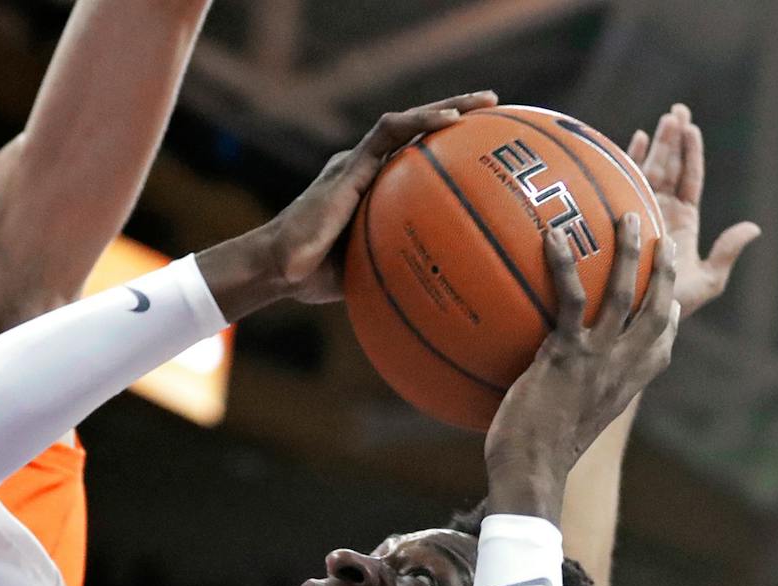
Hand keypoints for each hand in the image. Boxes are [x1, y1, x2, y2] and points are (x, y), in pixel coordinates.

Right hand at [198, 92, 497, 319]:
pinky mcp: (349, 165)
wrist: (279, 269)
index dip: (450, 150)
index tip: (487, 148)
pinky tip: (450, 122)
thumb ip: (404, 266)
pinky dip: (419, 123)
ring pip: (408, 123)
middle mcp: (368, 169)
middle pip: (419, 134)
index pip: (417, 158)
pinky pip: (388, 133)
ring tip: (486, 103)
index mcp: (374, 189)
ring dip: (448, 107)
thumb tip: (450, 290)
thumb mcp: (374, 271)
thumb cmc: (321, 278)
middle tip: (498, 111)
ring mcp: (358, 163)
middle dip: (459, 116)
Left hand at [484, 215, 679, 514]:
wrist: (534, 470)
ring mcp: (598, 359)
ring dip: (629, 252)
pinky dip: (565, 266)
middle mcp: (623, 367)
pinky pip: (571, 300)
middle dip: (665, 271)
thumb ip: (579, 391)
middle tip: (663, 237)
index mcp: (631, 382)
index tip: (674, 292)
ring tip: (628, 216)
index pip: (663, 342)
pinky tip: (554, 237)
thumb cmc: (544, 449)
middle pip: (659, 309)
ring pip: (623, 295)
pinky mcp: (566, 355)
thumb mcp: (573, 418)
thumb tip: (559, 375)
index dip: (672, 313)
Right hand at [628, 103, 758, 317]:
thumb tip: (754, 228)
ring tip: (665, 118)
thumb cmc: (670, 306)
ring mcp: (640, 212)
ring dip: (657, 143)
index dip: (692, 153)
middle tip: (678, 111)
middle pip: (671, 166)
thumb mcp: (707, 281)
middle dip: (673, 138)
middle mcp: (662, 212)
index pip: (690, 179)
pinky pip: (622, 183)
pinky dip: (627, 161)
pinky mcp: (620, 217)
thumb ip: (727, 253)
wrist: (634, 320)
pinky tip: (633, 139)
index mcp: (684, 221)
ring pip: (650, 169)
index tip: (693, 129)